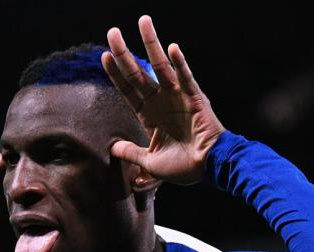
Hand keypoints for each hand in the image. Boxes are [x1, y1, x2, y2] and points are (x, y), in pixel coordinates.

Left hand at [101, 15, 225, 184]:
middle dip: (124, 53)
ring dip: (152, 44)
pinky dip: (180, 63)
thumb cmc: (183, 167)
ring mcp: (178, 97)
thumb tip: (113, 149)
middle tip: (112, 32)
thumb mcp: (151, 163)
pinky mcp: (195, 98)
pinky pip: (186, 77)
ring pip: (161, 66)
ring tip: (143, 22)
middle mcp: (161, 101)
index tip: (104, 57)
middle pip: (138, 72)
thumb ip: (132, 154)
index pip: (128, 89)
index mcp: (150, 115)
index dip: (115, 73)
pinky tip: (172, 48)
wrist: (209, 168)